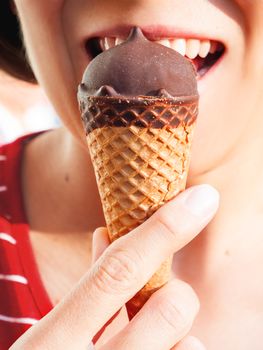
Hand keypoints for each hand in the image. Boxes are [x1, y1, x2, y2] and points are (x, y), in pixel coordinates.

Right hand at [10, 185, 218, 349]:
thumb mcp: (55, 333)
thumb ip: (89, 284)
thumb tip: (105, 233)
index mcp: (53, 341)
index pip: (118, 270)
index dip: (164, 229)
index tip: (203, 198)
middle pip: (168, 309)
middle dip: (177, 294)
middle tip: (166, 297)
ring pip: (192, 348)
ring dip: (182, 338)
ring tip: (155, 342)